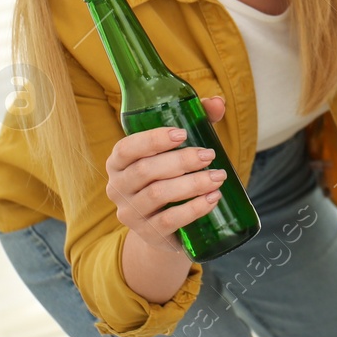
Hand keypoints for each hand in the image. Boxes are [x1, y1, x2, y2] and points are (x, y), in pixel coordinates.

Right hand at [105, 95, 227, 253]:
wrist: (167, 226)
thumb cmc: (172, 176)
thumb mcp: (180, 148)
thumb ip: (196, 121)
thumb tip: (217, 103)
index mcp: (119, 163)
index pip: (126, 149)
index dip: (152, 140)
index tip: (182, 133)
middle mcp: (118, 188)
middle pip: (145, 171)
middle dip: (181, 161)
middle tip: (209, 155)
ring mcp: (130, 213)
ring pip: (157, 195)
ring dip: (191, 184)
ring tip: (218, 176)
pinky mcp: (148, 234)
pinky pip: (168, 221)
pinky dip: (193, 208)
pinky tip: (213, 198)